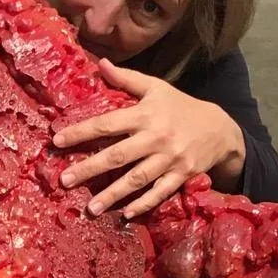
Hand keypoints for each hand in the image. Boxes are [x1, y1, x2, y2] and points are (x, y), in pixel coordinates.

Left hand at [53, 59, 245, 218]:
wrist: (220, 129)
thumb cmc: (180, 107)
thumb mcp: (156, 88)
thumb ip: (127, 79)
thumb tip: (100, 63)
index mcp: (145, 114)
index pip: (107, 123)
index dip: (82, 132)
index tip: (57, 141)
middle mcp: (155, 138)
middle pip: (118, 155)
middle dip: (90, 168)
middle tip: (65, 180)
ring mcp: (169, 159)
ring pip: (137, 179)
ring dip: (113, 194)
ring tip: (91, 208)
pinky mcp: (181, 176)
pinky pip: (160, 193)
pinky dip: (144, 204)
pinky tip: (125, 214)